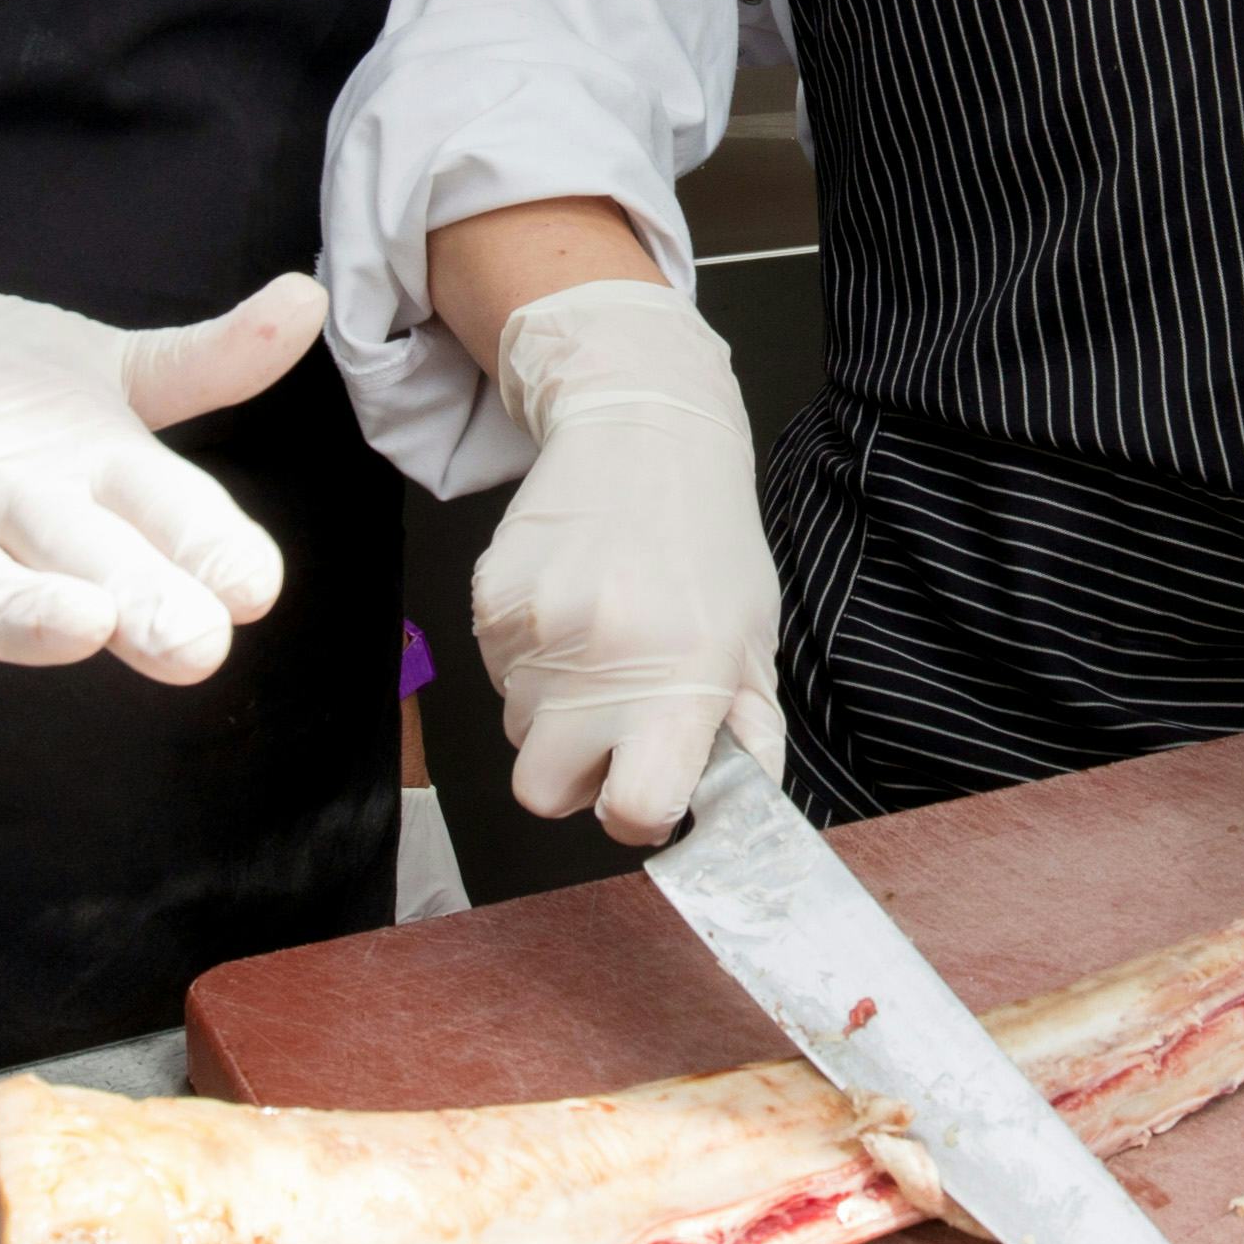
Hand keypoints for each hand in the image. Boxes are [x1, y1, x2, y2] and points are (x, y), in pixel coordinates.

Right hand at [473, 279, 780, 842]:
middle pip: (545, 792)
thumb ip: (749, 733)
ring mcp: (536, 630)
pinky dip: (530, 660)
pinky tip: (571, 607)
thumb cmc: (706, 540)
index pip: (633, 808)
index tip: (649, 789)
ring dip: (554, 710)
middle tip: (614, 720)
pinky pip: (496, 674)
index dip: (637, 814)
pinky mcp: (490, 602)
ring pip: (518, 730)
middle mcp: (603, 658)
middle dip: (576, 774)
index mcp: (683, 676)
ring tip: (602, 642)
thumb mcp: (754, 638)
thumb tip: (740, 812)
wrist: (642, 429)